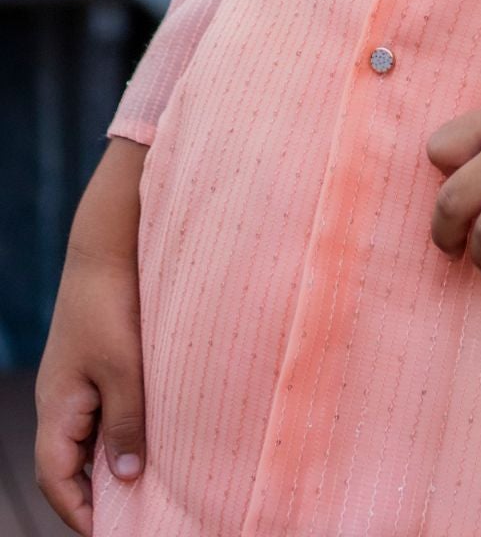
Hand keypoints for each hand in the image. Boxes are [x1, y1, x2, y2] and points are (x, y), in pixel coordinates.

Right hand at [35, 139, 147, 535]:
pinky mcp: (98, 359)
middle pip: (70, 465)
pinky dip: (123, 429)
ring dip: (113, 462)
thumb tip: (127, 478)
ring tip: (150, 489)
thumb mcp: (124, 367)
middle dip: (97, 496)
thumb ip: (126, 423)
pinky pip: (103, 409)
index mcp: (57, 406)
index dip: (80, 513)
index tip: (112, 534)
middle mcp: (62, 398)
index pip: (57, 480)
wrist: (109, 241)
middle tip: (137, 519)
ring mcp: (78, 379)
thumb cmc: (113, 302)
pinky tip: (155, 434)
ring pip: (89, 437)